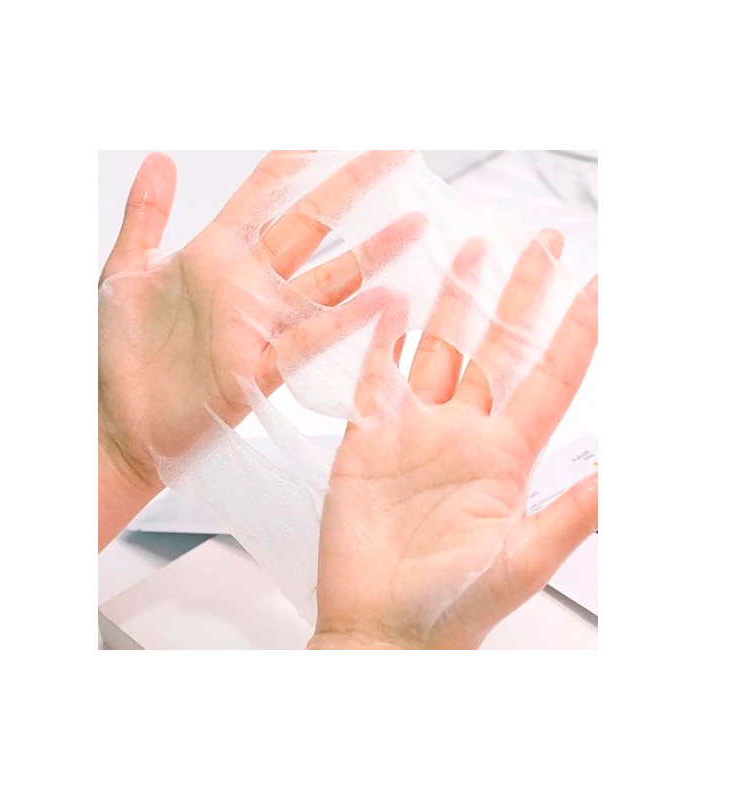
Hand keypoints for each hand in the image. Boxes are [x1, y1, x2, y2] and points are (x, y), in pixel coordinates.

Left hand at [98, 151, 421, 510]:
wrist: (113, 423)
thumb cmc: (114, 354)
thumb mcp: (124, 272)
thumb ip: (146, 217)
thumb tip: (159, 159)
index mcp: (214, 256)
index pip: (264, 198)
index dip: (294, 164)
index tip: (330, 135)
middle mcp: (246, 285)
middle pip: (309, 227)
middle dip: (351, 190)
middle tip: (393, 157)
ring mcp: (259, 325)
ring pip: (325, 280)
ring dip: (371, 254)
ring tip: (413, 224)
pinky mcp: (261, 368)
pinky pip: (310, 339)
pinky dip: (347, 320)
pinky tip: (383, 300)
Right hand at [310, 233, 597, 648]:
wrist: (379, 626)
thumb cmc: (451, 606)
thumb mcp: (523, 557)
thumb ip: (576, 512)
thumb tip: (630, 477)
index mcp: (505, 458)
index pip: (549, 377)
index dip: (574, 330)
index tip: (597, 286)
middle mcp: (463, 435)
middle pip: (498, 348)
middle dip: (520, 295)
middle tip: (540, 245)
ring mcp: (414, 432)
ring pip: (440, 350)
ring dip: (455, 302)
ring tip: (471, 254)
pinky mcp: (367, 440)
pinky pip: (376, 377)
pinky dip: (383, 339)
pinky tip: (393, 305)